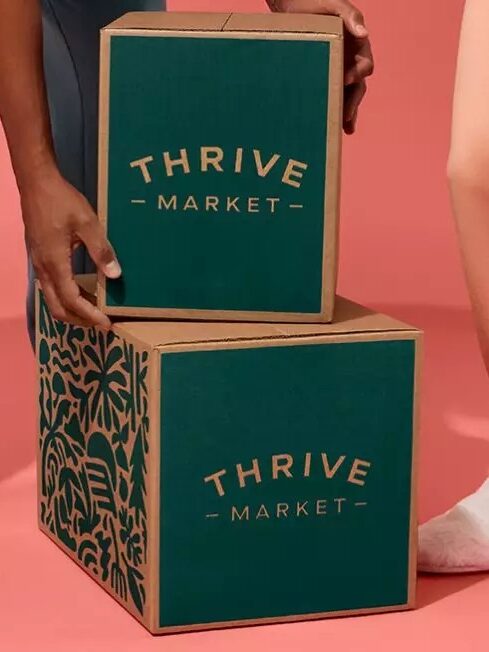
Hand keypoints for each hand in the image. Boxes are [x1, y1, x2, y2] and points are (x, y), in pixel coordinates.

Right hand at [22, 167, 120, 328]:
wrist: (36, 183)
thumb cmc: (62, 201)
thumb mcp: (87, 223)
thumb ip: (101, 250)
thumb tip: (115, 275)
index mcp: (55, 263)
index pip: (72, 300)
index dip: (90, 315)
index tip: (106, 324)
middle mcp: (43, 269)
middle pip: (58, 308)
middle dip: (79, 320)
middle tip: (101, 324)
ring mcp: (38, 264)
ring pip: (52, 299)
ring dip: (72, 309)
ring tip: (94, 312)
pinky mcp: (39, 258)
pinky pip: (50, 287)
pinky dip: (66, 296)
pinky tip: (82, 291)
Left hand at [267, 0, 373, 133]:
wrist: (293, 5)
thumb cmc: (315, 1)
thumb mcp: (334, 3)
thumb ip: (350, 15)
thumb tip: (364, 34)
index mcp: (357, 45)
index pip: (365, 65)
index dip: (358, 74)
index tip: (346, 80)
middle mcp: (350, 60)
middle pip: (357, 87)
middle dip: (352, 103)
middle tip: (345, 118)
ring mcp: (338, 70)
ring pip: (346, 95)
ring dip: (346, 113)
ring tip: (343, 129)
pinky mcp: (323, 76)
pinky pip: (332, 95)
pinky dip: (333, 110)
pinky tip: (333, 126)